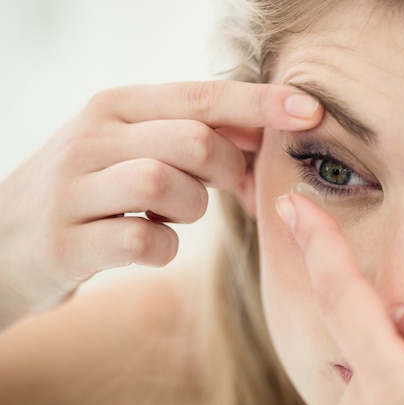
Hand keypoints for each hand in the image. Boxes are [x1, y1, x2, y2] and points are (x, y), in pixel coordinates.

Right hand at [0, 81, 321, 326]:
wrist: (5, 239)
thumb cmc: (92, 190)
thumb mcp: (134, 148)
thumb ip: (194, 136)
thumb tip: (263, 132)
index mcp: (117, 106)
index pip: (202, 96)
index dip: (260, 103)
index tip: (311, 111)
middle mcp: (93, 137)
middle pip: (193, 139)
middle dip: (228, 170)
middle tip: (228, 189)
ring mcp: (74, 188)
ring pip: (166, 185)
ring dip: (191, 209)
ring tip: (172, 215)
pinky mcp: (66, 241)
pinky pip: (143, 240)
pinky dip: (163, 247)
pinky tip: (149, 244)